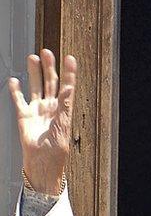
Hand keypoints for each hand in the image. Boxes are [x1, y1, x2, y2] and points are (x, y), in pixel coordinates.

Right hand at [7, 49, 76, 193]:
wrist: (42, 163)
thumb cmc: (56, 149)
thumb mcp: (63, 125)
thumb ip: (65, 105)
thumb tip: (68, 88)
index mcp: (64, 109)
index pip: (67, 86)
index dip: (69, 72)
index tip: (70, 58)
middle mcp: (51, 107)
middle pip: (50, 82)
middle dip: (49, 67)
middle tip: (46, 52)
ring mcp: (37, 110)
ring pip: (36, 86)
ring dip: (34, 73)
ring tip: (32, 58)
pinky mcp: (24, 116)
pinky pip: (19, 99)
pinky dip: (16, 90)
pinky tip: (15, 80)